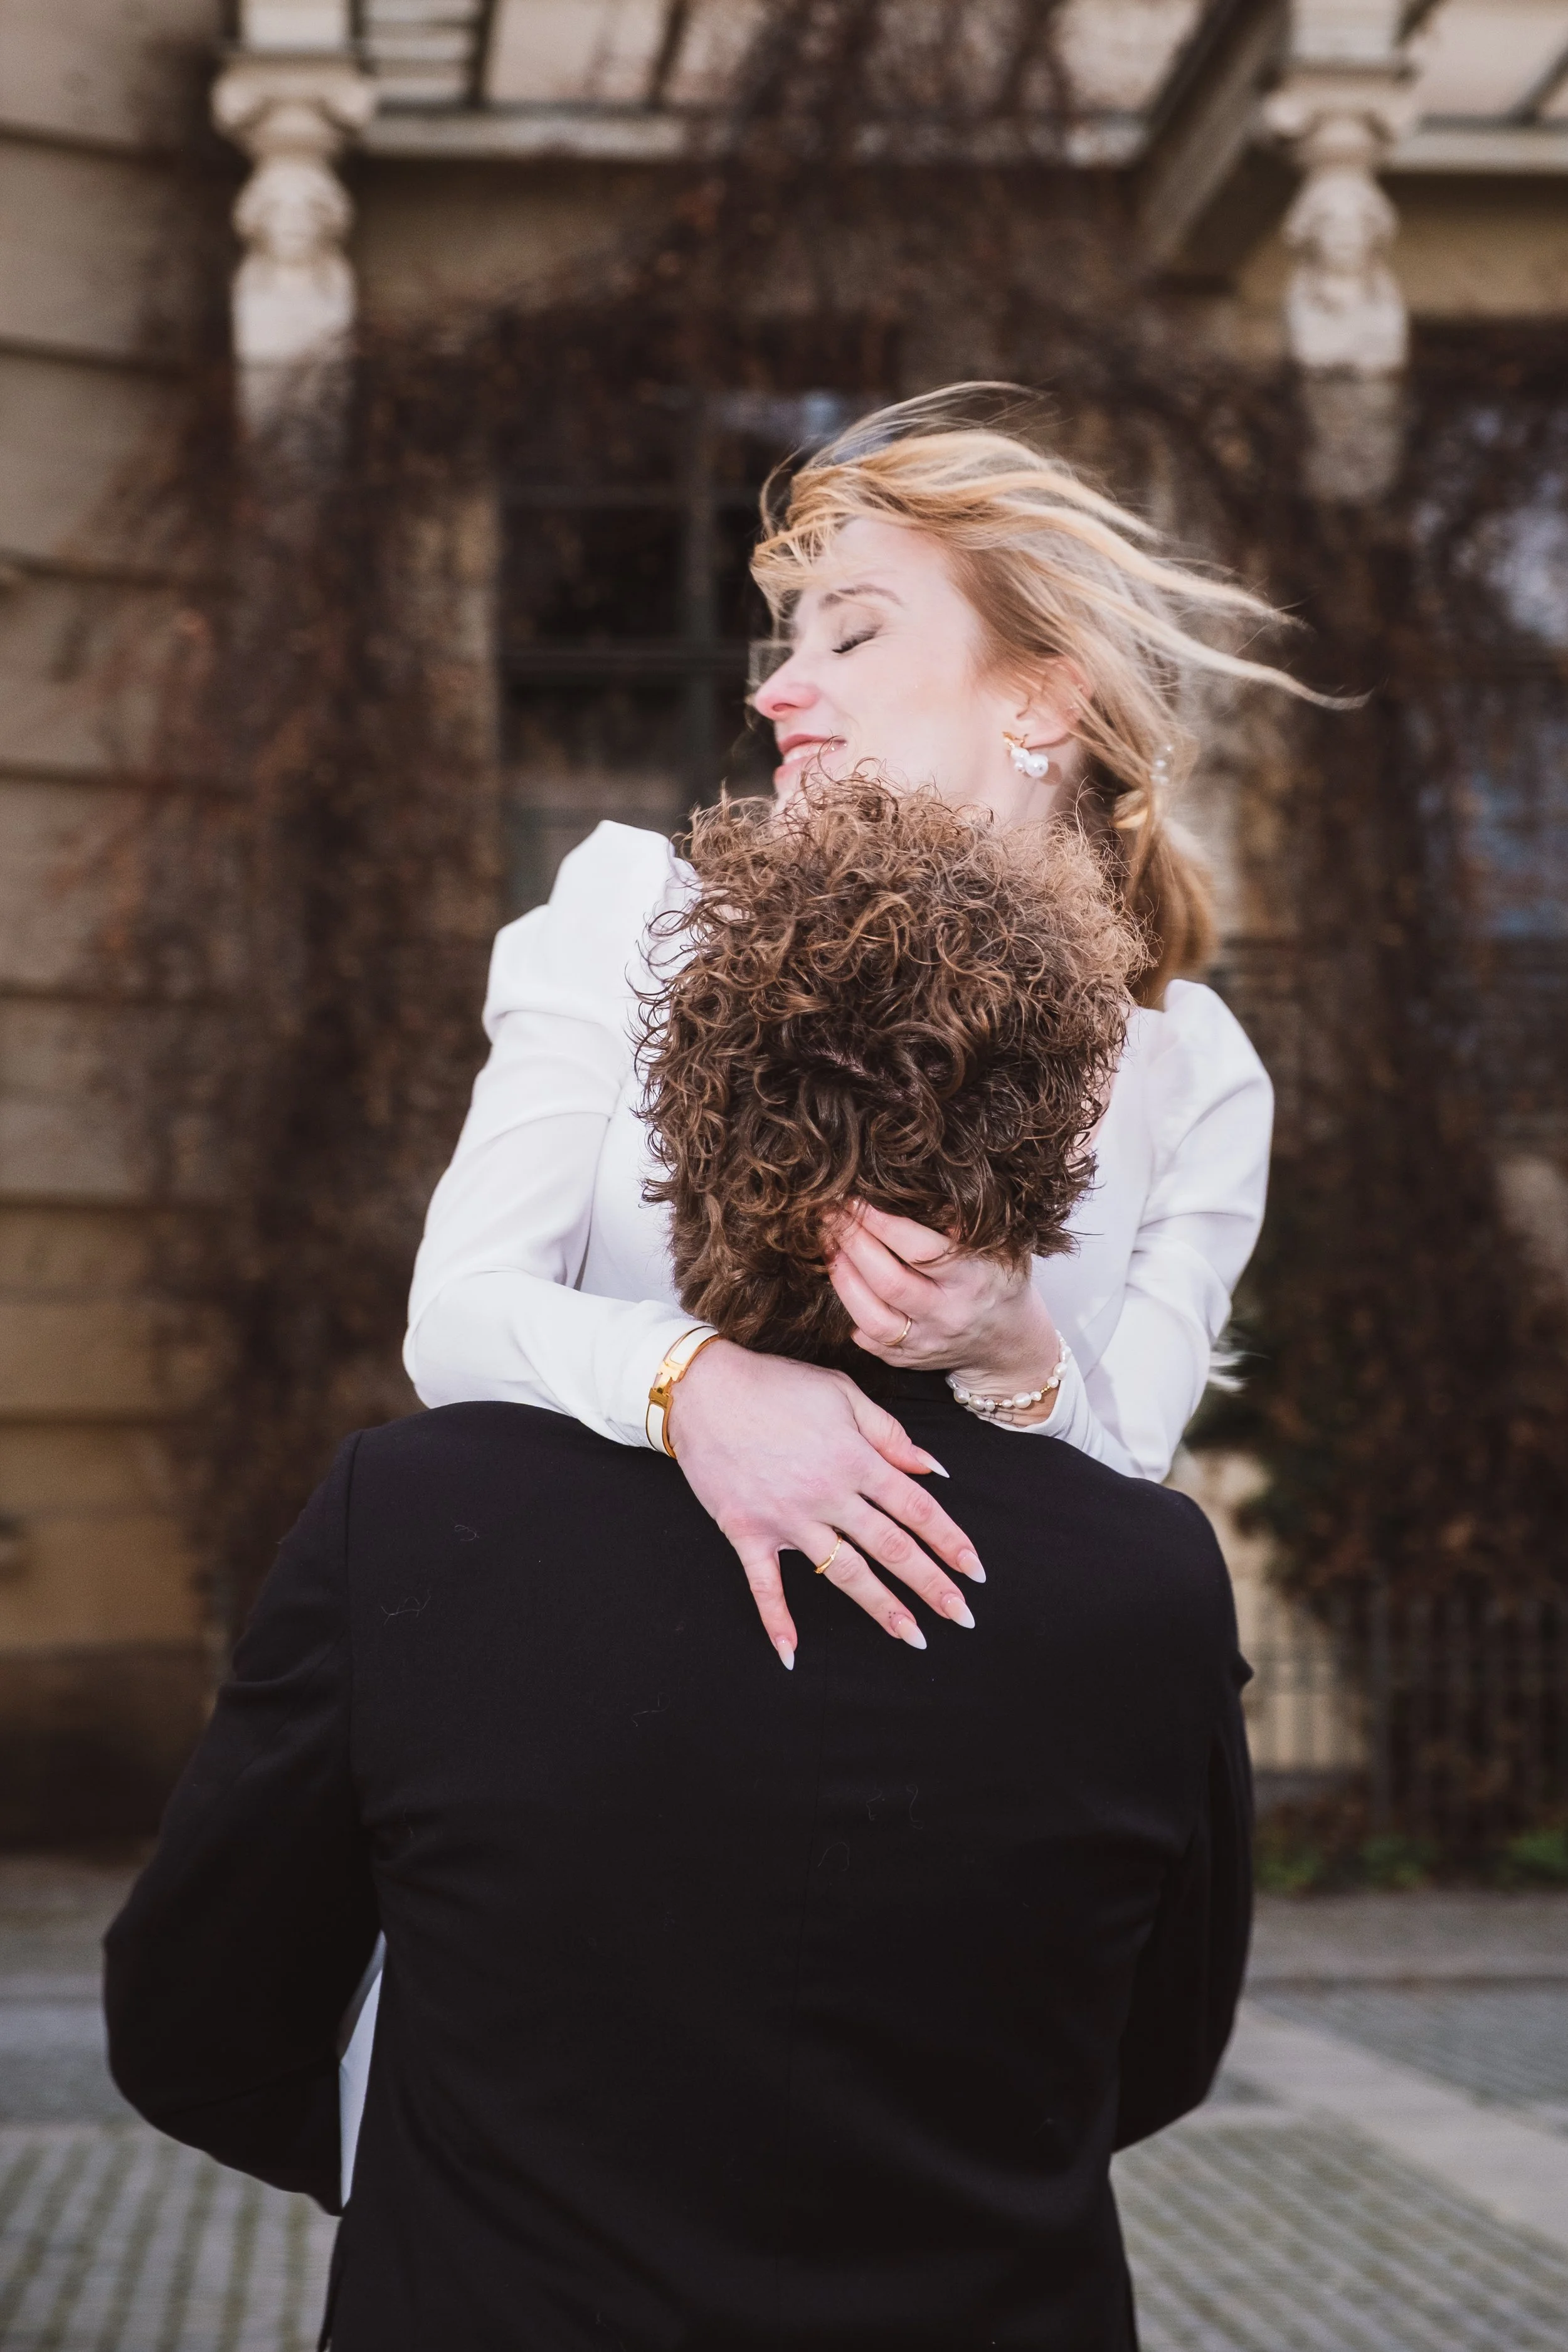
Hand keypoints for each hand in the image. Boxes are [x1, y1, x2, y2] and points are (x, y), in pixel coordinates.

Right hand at [664, 1339, 985, 1668]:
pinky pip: (764, 1584)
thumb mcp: (841, 1393)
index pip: (916, 1509)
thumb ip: (889, 1434)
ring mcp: (787, 1518)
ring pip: (844, 1572)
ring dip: (882, 1608)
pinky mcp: (747, 1531)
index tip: (975, 1571)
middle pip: (891, 1547)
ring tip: (914, 1638)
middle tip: (963, 1617)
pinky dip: (776, 1619)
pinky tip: (791, 1652)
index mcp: (855, 1459)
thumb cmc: (775, 1385)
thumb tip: (931, 1469)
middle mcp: (827, 1494)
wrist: (701, 1389)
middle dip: (931, 1585)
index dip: (950, 1541)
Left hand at [828, 1202, 1061, 1393]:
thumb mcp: (1000, 1244)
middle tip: (831, 1215)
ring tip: (829, 1246)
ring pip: (872, 1318)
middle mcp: (948, 1314)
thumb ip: (964, 1221)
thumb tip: (913, 1189)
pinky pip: (869, 1340)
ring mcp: (926, 1342)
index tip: (856, 1200)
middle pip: (889, 1283)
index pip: (921, 1250)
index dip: (882, 1224)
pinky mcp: (908, 1359)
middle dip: (853, 1244)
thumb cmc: (998, 1279)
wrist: (1008, 1341)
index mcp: (974, 1279)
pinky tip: (843, 1281)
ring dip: (843, 1278)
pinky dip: (850, 1311)